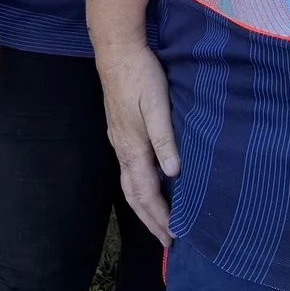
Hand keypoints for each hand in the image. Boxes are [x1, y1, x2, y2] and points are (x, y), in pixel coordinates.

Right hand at [95, 43, 179, 241]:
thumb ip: (165, 140)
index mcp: (132, 148)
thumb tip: (172, 174)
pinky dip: (140, 187)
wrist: (116, 50)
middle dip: (150, 220)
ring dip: (144, 206)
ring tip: (158, 220)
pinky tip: (149, 183)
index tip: (173, 237)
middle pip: (133, 195)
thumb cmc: (141, 76)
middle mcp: (122, 150)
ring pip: (129, 184)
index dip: (160, 216)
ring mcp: (119, 141)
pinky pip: (129, 170)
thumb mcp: (157, 106)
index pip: (146, 193)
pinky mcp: (120, 131)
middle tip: (166, 240)